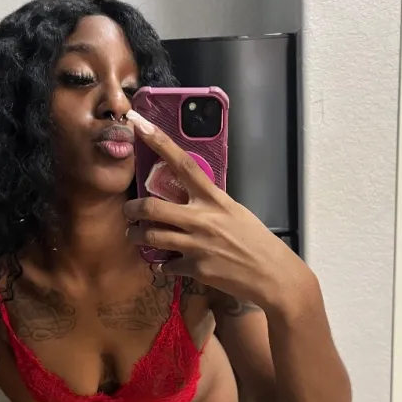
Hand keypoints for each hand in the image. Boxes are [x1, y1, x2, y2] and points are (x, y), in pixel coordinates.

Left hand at [124, 110, 307, 309]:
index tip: (141, 126)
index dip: (160, 143)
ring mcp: (197, 245)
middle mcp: (203, 219)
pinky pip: (166, 266)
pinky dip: (161, 265)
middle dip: (132, 209)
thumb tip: (189, 199)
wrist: (272, 275)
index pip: (184, 164)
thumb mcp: (236, 213)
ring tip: (135, 235)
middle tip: (129, 211)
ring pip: (151, 237)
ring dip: (136, 236)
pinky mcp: (196, 269)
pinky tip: (163, 264)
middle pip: (153, 207)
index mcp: (215, 199)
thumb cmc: (258, 242)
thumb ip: (210, 204)